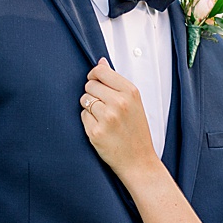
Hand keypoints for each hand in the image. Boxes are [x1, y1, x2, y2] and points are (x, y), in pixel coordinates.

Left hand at [81, 60, 157, 179]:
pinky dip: (88, 122)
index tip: (97, 83)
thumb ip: (116, 82)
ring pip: (84, 100)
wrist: (139, 161)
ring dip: (89, 108)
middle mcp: (120, 103)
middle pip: (90, 85)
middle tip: (104, 107)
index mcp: (131, 93)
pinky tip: (101, 129)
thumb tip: (101, 62)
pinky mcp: (95, 131)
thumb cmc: (137, 132)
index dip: (95, 76)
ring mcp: (107, 117)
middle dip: (93, 94)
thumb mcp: (135, 103)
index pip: (101, 71)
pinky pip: (82, 116)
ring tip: (103, 119)